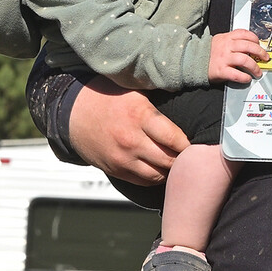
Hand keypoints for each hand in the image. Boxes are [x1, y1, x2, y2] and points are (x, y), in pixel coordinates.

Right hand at [71, 78, 188, 185]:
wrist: (71, 112)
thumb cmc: (108, 96)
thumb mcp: (135, 89)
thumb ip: (160, 98)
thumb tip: (194, 97)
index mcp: (139, 115)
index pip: (175, 138)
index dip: (190, 143)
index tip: (199, 142)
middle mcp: (131, 139)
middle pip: (169, 160)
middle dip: (184, 159)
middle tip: (193, 156)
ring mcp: (121, 158)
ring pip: (157, 174)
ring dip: (170, 170)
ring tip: (179, 163)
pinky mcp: (114, 169)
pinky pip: (142, 181)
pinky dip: (155, 177)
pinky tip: (162, 168)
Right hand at [207, 29, 266, 85]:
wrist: (192, 60)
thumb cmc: (208, 52)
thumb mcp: (219, 40)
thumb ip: (233, 40)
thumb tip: (250, 45)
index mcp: (227, 38)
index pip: (245, 34)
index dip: (255, 39)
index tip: (260, 44)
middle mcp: (227, 47)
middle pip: (249, 46)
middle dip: (260, 52)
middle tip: (265, 58)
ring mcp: (224, 59)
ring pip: (245, 60)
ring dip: (255, 67)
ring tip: (258, 72)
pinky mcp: (221, 70)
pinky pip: (236, 74)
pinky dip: (244, 77)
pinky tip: (247, 78)